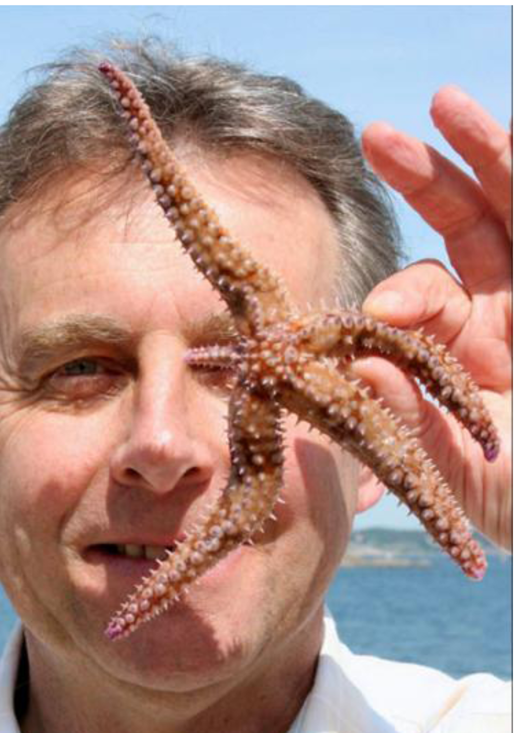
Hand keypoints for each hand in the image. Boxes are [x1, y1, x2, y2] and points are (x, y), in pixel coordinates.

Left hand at [358, 86, 510, 551]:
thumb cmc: (515, 499)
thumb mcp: (457, 470)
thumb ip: (413, 421)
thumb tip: (359, 365)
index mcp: (464, 347)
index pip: (427, 296)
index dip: (405, 295)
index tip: (380, 313)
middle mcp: (505, 311)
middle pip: (468, 226)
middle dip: (427, 178)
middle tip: (377, 138)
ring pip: (512, 211)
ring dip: (488, 154)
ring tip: (449, 104)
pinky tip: (510, 141)